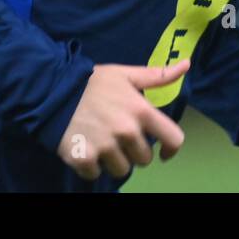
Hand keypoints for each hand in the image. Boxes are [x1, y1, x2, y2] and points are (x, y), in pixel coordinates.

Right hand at [56, 60, 188, 180]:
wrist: (52, 90)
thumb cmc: (92, 82)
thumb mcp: (125, 74)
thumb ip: (157, 76)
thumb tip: (187, 64)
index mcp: (140, 111)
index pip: (173, 138)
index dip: (172, 148)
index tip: (165, 152)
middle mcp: (126, 131)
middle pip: (144, 159)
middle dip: (135, 151)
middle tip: (118, 136)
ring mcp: (104, 147)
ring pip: (121, 170)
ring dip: (114, 160)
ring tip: (101, 142)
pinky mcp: (83, 159)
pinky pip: (96, 175)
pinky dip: (91, 166)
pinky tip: (85, 147)